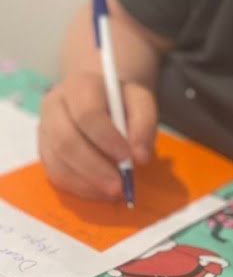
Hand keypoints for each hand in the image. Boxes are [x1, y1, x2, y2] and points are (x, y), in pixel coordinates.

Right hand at [38, 71, 157, 200]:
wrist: (99, 99)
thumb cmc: (120, 101)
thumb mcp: (140, 101)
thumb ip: (144, 124)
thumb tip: (140, 156)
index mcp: (79, 85)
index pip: (87, 113)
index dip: (106, 138)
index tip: (127, 157)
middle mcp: (55, 105)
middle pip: (67, 141)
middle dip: (95, 168)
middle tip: (120, 185)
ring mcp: (44, 129)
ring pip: (58, 162)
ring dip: (87, 182)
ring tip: (113, 190)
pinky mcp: (43, 151)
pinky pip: (55, 175)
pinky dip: (79, 187)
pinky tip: (99, 190)